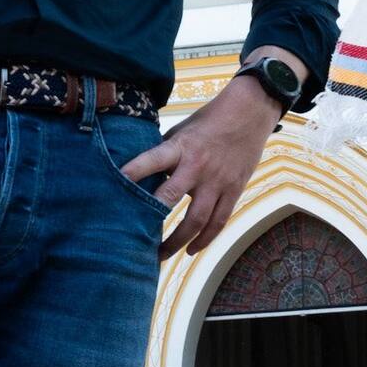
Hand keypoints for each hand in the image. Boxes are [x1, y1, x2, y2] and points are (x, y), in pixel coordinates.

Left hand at [120, 74, 281, 259]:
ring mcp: (218, 180)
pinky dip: (205, 239)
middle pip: (171, 197)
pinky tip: (192, 249)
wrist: (249, 112)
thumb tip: (143, 173)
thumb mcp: (182, 129)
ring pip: (197, 220)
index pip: (153, 159)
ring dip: (178, 241)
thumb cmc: (209, 120)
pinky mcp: (234, 190)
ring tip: (161, 254)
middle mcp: (197, 165)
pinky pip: (219, 221)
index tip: (117, 183)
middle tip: (135, 240)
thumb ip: (165, 152)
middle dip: (152, 219)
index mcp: (181, 146)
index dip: (135, 170)